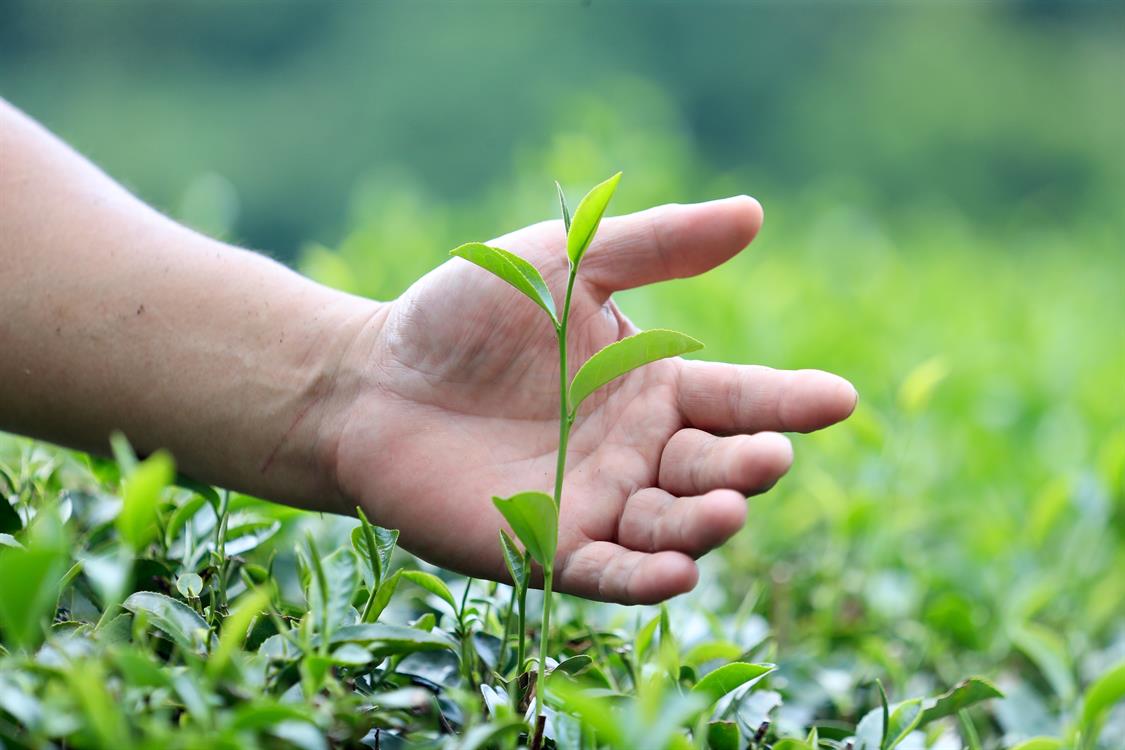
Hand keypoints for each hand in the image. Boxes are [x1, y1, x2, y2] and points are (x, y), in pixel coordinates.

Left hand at [330, 197, 856, 603]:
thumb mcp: (565, 263)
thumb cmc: (467, 315)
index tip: (838, 398)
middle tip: (767, 455)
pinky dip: (644, 578)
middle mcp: (639, 451)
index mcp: (653, 384)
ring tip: (726, 507)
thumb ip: (655, 244)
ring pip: (672, 525)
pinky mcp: (548, 549)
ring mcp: (598, 504)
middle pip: (713, 466)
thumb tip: (754, 212)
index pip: (738, 396)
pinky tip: (676, 571)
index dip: (787, 401)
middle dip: (745, 464)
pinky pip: (608, 572)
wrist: (373, 378)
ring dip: (704, 523)